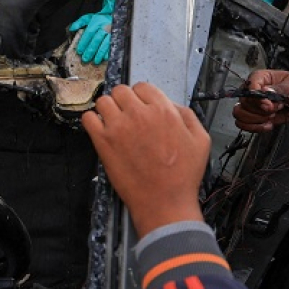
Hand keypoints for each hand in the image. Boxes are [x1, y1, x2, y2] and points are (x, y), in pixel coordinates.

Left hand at [68, 0, 115, 63]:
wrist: (114, 15)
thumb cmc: (100, 18)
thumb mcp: (89, 17)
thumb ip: (80, 22)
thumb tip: (71, 28)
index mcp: (97, 21)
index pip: (89, 33)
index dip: (84, 43)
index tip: (79, 51)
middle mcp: (105, 26)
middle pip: (96, 40)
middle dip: (90, 51)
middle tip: (85, 59)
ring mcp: (112, 32)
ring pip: (105, 44)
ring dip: (99, 54)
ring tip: (95, 61)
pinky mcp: (118, 36)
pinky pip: (113, 46)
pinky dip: (108, 53)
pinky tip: (104, 58)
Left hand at [81, 83, 209, 237]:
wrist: (164, 202)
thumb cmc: (183, 175)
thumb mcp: (200, 140)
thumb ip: (186, 115)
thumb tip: (169, 104)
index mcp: (163, 110)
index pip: (143, 87)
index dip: (142, 97)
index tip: (141, 108)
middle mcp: (139, 114)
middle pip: (121, 90)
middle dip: (124, 101)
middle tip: (127, 116)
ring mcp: (118, 127)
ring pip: (103, 101)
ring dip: (108, 109)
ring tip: (114, 124)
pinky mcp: (103, 142)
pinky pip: (88, 119)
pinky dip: (93, 121)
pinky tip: (102, 131)